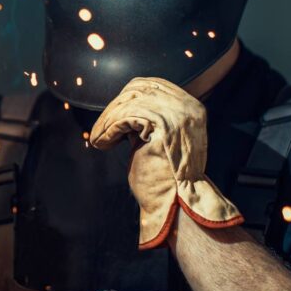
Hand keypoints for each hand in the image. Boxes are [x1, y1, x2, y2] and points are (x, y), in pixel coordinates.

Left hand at [90, 77, 241, 247]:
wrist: (175, 205)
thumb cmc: (164, 176)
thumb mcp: (161, 137)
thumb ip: (150, 117)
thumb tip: (124, 101)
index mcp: (192, 107)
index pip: (153, 84)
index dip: (127, 97)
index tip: (112, 116)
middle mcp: (187, 106)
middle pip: (138, 89)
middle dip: (114, 107)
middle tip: (101, 129)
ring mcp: (177, 115)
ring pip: (128, 102)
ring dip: (107, 121)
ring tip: (99, 139)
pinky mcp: (162, 125)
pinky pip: (124, 117)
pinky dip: (108, 130)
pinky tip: (103, 143)